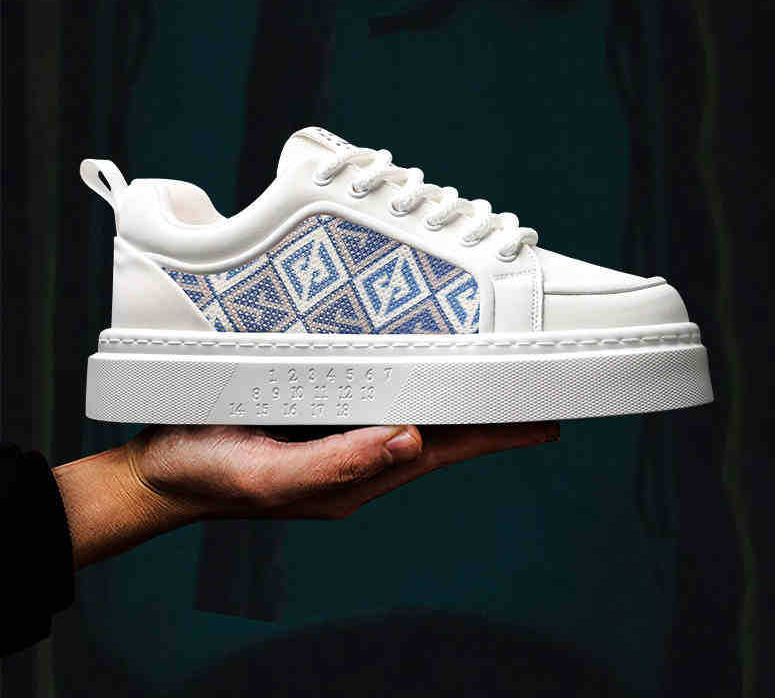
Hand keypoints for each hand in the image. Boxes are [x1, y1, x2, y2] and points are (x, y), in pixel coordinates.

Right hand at [55, 422, 557, 567]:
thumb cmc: (210, 475)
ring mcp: (339, 436)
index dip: (494, 435)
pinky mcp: (317, 416)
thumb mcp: (271, 477)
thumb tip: (411, 441)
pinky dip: (408, 383)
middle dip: (486, 415)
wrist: (161, 470)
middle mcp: (357, 455)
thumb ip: (340, 464)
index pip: (442, 451)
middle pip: (438, 433)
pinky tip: (418, 369)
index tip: (542, 420)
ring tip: (492, 379)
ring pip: (412, 413)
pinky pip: (375, 397)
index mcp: (355, 475)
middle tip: (532, 392)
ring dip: (453, 398)